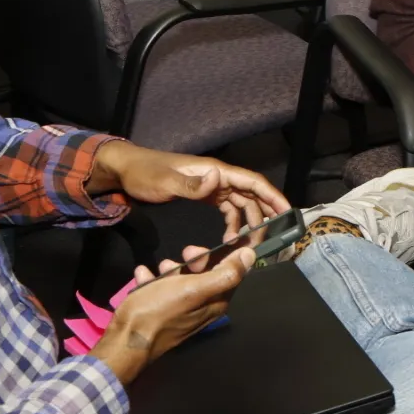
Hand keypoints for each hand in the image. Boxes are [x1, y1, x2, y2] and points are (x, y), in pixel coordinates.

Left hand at [88, 142, 289, 241]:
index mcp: (214, 171)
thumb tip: (221, 178)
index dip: (272, 197)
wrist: (126, 171)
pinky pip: (228, 209)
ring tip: (249, 243)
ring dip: (249, 222)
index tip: (287, 213)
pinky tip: (230, 237)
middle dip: (264, 214)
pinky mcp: (205, 196)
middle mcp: (218, 177)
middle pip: (251, 194)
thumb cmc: (145, 174)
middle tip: (269, 238)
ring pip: (241, 203)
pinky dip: (233, 223)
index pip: (252, 182)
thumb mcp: (165, 181)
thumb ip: (193, 184)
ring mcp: (212, 186)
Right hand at [91, 246, 252, 385]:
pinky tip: (142, 276)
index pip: (232, 272)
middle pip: (205, 273)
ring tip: (158, 271)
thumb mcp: (194, 289)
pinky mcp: (161, 310)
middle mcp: (202, 306)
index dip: (227, 254)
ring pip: (181, 278)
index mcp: (215, 301)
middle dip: (193, 260)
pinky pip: (160, 287)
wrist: (124, 341)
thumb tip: (250, 256)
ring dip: (169, 269)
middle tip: (182, 258)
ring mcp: (181, 308)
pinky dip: (152, 280)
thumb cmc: (159, 311)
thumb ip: (225, 274)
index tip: (215, 243)